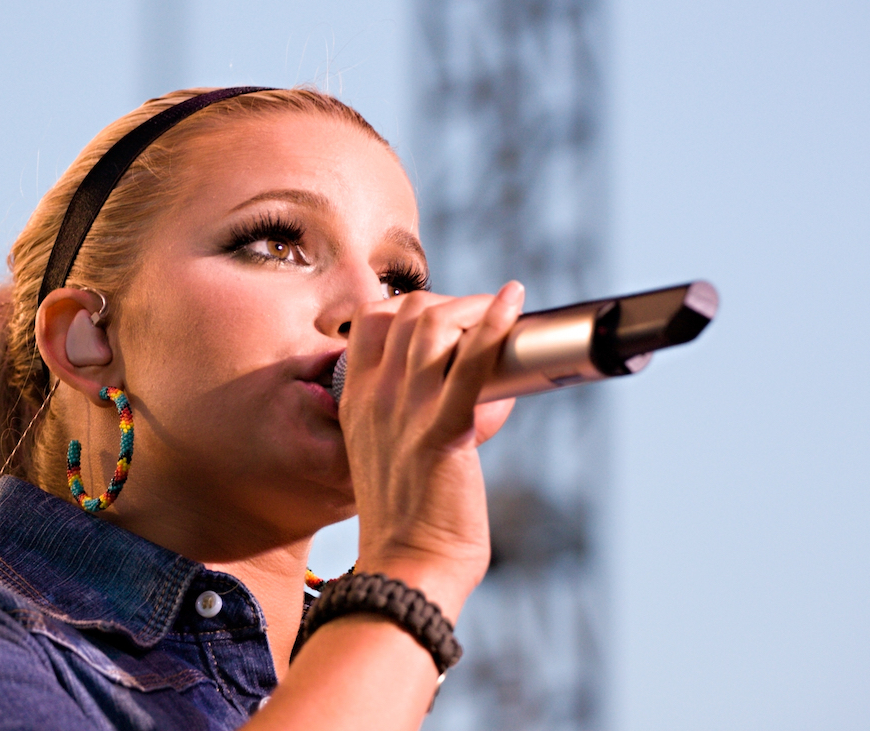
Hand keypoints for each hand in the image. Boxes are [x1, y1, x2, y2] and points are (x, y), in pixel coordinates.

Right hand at [339, 281, 524, 619]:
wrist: (406, 567)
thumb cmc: (409, 518)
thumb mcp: (386, 452)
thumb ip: (409, 415)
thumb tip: (471, 388)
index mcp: (356, 401)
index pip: (371, 322)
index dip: (411, 306)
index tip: (445, 317)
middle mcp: (375, 398)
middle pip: (407, 312)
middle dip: (450, 302)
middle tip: (483, 317)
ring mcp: (405, 412)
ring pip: (434, 325)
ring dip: (475, 308)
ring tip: (504, 313)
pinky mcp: (443, 432)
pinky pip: (470, 364)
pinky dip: (495, 326)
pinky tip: (513, 304)